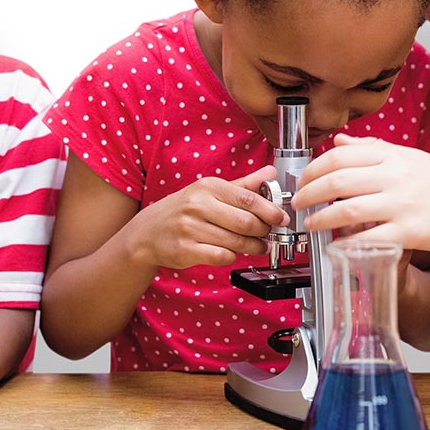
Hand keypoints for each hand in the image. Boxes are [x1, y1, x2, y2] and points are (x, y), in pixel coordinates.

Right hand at [126, 166, 288, 267]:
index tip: (281, 217)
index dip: (270, 210)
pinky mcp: (186, 250)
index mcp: (207, 187)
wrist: (148, 232)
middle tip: (269, 234)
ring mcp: (190, 228)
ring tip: (258, 246)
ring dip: (252, 247)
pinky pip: (221, 257)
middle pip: (245, 222)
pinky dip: (232, 257)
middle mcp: (197, 205)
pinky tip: (233, 253)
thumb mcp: (211, 191)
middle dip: (263, 231)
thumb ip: (243, 184)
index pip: (248, 198)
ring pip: (235, 242)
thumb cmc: (184, 210)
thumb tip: (271, 173)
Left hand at [293, 134, 429, 253]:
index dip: (313, 169)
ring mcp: (401, 205)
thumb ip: (371, 148)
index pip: (340, 156)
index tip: (302, 180)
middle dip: (308, 193)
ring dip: (320, 219)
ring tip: (310, 223)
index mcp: (392, 156)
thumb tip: (337, 141)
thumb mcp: (409, 157)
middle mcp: (395, 177)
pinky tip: (335, 245)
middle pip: (337, 181)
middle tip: (297, 203)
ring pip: (347, 210)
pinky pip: (369, 238)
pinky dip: (346, 243)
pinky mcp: (408, 233)